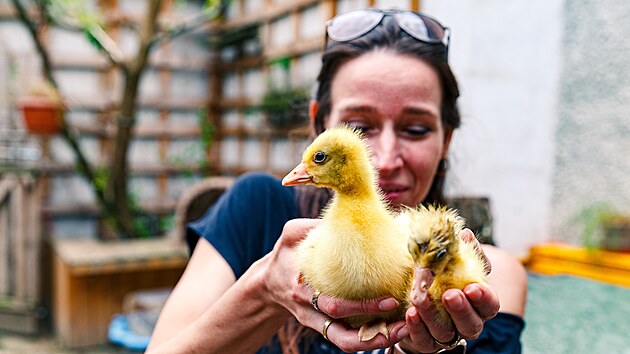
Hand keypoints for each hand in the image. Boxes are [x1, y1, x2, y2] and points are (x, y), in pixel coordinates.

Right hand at [262, 219, 408, 351]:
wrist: (268, 284)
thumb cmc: (285, 254)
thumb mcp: (291, 234)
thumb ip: (313, 225)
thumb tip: (346, 214)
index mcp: (301, 286)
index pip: (332, 302)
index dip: (362, 305)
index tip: (390, 297)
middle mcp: (308, 308)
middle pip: (342, 324)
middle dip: (374, 324)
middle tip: (403, 314)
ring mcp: (315, 321)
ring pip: (344, 340)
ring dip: (374, 341)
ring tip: (403, 332)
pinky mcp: (322, 326)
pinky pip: (345, 339)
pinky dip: (368, 339)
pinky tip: (391, 330)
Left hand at [398, 229, 499, 352]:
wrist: (418, 295)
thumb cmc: (443, 276)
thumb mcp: (455, 262)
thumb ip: (464, 251)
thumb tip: (465, 235)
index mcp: (479, 304)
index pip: (490, 306)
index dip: (483, 298)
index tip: (472, 287)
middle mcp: (466, 323)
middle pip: (471, 325)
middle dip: (461, 310)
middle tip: (450, 295)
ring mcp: (446, 335)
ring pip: (444, 333)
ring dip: (432, 317)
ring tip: (420, 300)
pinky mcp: (426, 342)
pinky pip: (423, 340)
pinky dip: (416, 328)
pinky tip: (410, 314)